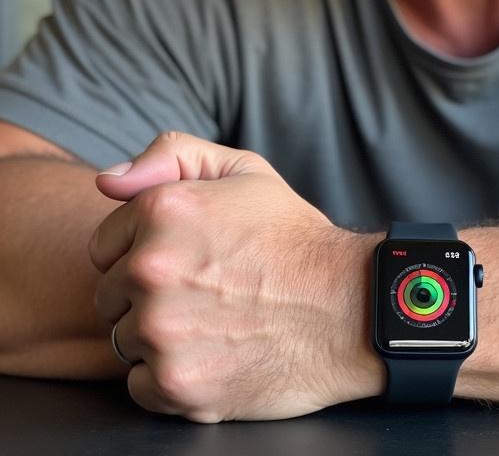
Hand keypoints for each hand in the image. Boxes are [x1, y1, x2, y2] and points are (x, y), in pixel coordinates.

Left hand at [88, 132, 383, 421]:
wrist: (350, 309)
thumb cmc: (296, 241)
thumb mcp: (245, 171)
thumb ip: (171, 155)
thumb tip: (108, 181)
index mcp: (162, 211)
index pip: (104, 246)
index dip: (147, 253)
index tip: (191, 259)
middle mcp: (151, 269)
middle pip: (110, 296)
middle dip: (150, 296)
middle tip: (210, 292)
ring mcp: (161, 330)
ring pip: (124, 340)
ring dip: (160, 337)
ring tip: (216, 323)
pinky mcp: (175, 384)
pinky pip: (140, 385)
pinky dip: (171, 377)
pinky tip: (215, 356)